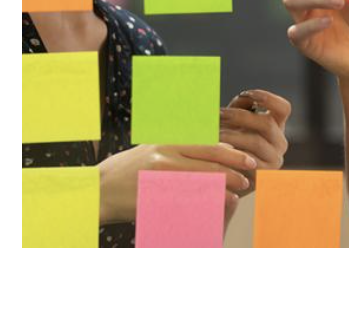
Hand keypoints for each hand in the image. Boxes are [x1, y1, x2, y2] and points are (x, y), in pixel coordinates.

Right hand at [97, 143, 256, 224]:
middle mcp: (166, 152)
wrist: (97, 189)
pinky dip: (203, 201)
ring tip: (239, 192)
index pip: (207, 143)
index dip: (231, 151)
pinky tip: (216, 207)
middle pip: (209, 157)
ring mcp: (159, 172)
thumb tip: (216, 147)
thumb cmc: (129, 170)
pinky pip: (184, 197)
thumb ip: (181, 148)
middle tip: (251, 173)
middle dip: (234, 165)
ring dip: (224, 185)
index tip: (247, 158)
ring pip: (201, 177)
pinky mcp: (153, 192)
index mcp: (169, 140)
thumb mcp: (154, 150)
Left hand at [220, 89, 291, 193]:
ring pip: (256, 141)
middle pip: (266, 123)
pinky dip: (232, 152)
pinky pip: (248, 160)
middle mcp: (281, 142)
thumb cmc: (231, 142)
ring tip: (213, 132)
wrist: (229, 175)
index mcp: (278, 126)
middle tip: (218, 114)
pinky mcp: (263, 174)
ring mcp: (275, 159)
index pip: (284, 108)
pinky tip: (216, 149)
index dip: (268, 98)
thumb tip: (244, 96)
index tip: (246, 92)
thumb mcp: (237, 122)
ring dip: (232, 134)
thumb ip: (241, 106)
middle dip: (240, 116)